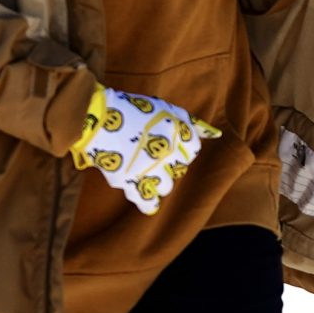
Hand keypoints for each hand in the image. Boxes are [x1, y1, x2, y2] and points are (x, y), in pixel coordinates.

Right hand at [70, 87, 219, 215]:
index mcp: (178, 133)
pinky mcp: (131, 182)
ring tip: (148, 171)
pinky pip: (148, 202)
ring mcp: (150, 169)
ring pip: (167, 186)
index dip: (182, 146)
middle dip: (170, 162)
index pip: (193, 149)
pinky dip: (149, 203)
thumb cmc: (132, 109)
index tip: (169, 143)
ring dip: (160, 180)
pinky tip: (150, 201)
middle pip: (180, 168)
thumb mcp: (166, 109)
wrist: (97, 118)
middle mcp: (168, 153)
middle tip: (153, 154)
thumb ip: (193, 123)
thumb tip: (216, 134)